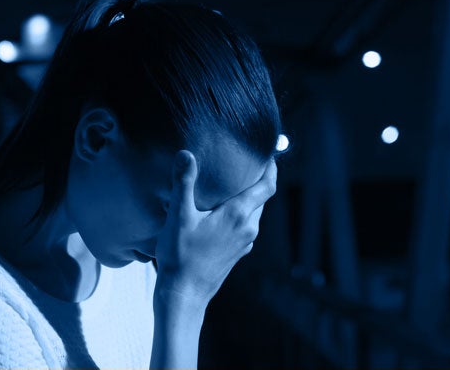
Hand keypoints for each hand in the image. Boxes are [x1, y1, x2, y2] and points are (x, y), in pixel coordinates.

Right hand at [154, 150, 277, 303]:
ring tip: (234, 184)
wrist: (184, 295)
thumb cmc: (180, 256)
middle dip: (258, 180)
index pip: (267, 187)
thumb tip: (185, 154)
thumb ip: (183, 183)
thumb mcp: (179, 217)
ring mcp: (244, 243)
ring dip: (248, 198)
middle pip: (262, 198)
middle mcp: (247, 229)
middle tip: (247, 162)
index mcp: (237, 215)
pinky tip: (222, 213)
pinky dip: (240, 214)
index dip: (271, 168)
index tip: (269, 154)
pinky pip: (245, 227)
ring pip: (254, 213)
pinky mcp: (237, 253)